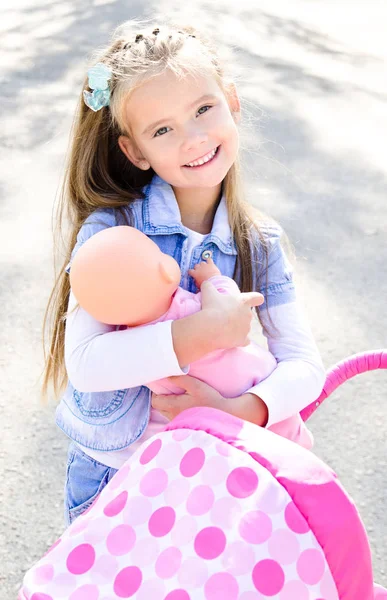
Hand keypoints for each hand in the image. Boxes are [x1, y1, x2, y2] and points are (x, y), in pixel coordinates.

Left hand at [152, 376, 267, 426]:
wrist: (225, 415)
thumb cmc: (211, 400)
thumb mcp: (196, 385)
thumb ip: (180, 378)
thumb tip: (167, 374)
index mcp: (174, 406)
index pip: (155, 401)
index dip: (157, 392)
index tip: (164, 386)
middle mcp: (174, 416)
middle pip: (159, 407)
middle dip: (161, 398)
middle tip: (170, 390)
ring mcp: (179, 423)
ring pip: (166, 413)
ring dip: (168, 405)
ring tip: (178, 397)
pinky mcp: (186, 426)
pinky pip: (174, 418)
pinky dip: (175, 411)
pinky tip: (185, 406)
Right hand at [188, 257, 220, 287]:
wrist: (213, 283)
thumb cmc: (205, 285)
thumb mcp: (198, 285)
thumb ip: (196, 282)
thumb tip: (195, 280)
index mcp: (195, 273)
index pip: (190, 271)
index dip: (191, 272)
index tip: (192, 273)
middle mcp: (199, 268)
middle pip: (196, 265)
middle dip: (197, 268)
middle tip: (200, 272)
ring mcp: (205, 265)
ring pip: (202, 263)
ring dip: (203, 265)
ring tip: (205, 268)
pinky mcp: (211, 264)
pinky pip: (209, 259)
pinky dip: (209, 260)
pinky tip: (209, 262)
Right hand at [200, 280, 263, 348]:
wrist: (210, 327)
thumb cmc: (211, 307)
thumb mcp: (208, 291)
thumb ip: (209, 285)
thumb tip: (206, 284)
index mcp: (243, 302)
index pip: (257, 298)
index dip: (256, 299)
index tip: (254, 300)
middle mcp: (248, 315)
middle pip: (247, 314)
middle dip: (238, 314)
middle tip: (224, 315)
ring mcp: (246, 328)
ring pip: (244, 327)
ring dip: (237, 327)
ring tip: (223, 328)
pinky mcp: (242, 340)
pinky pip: (245, 341)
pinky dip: (240, 340)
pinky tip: (233, 340)